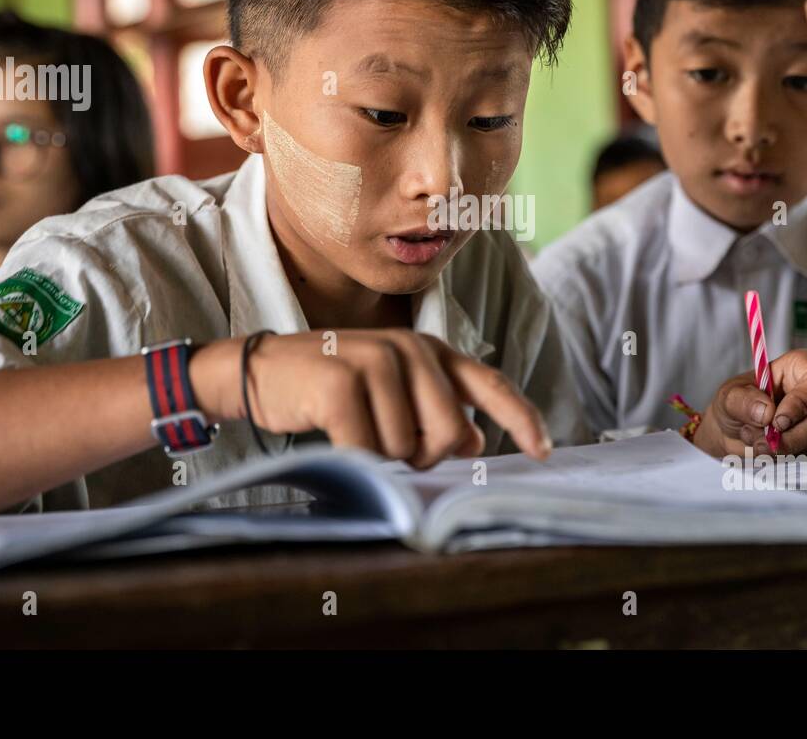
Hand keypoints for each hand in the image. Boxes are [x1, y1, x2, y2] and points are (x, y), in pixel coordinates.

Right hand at [193, 330, 551, 467]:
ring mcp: (375, 361)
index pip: (489, 385)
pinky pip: (366, 451)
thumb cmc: (332, 388)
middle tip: (385, 443)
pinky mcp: (340, 383)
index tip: (545, 451)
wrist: (261, 371)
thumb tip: (474, 441)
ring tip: (350, 427)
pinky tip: (331, 434)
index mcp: (429, 351)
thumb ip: (436, 412)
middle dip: (420, 455)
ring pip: (404, 448)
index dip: (521, 418)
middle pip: (448, 433)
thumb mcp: (391, 395)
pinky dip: (350, 457)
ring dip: (378, 456)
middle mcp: (409, 348)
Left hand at [695, 349, 806, 461]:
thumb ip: (743, 400)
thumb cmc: (742, 404)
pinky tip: (777, 451)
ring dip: (788, 450)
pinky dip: (796, 461)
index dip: (801, 404)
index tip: (778, 423)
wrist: (741, 430)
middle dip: (793, 437)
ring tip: (760, 442)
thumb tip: (765, 412)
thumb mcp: (731, 395)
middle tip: (764, 444)